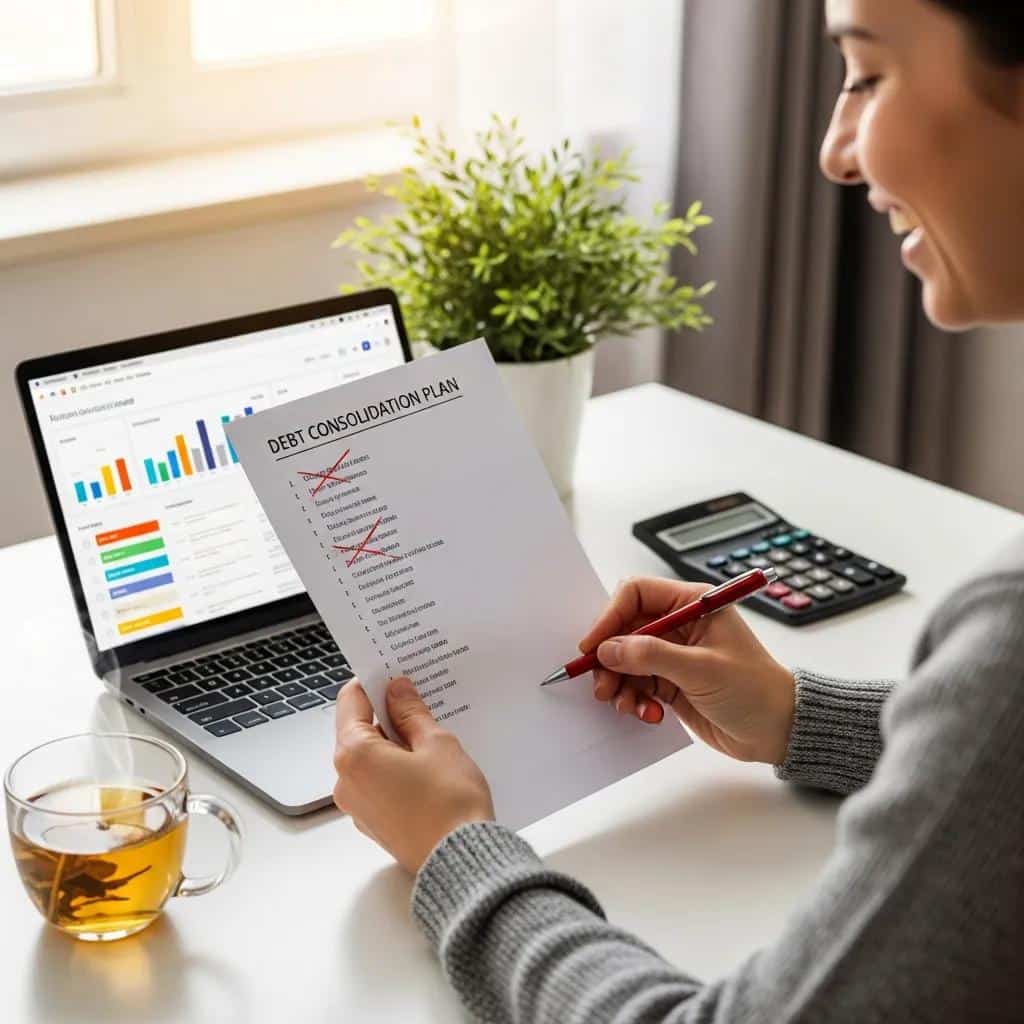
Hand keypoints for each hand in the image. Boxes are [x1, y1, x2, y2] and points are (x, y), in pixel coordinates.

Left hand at [333, 676, 494, 872]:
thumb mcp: (436, 743)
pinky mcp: (374, 823)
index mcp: (354, 755)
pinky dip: (395, 769)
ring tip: (430, 736)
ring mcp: (357, 806)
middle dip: (386, 714)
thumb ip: (411, 712)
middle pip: (358, 730)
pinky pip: (378, 783)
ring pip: (369, 758)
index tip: (393, 673)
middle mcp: (345, 782)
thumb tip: (397, 690)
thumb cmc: (450, 804)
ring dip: (393, 743)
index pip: (351, 701)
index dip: (373, 682)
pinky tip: (427, 766)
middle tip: (419, 700)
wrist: (462, 864)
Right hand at [579, 576, 795, 763]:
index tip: (594, 645)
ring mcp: (674, 654)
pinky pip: (636, 684)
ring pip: (625, 659)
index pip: (637, 594)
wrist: (778, 731)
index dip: (610, 616)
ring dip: (619, 683)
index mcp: (694, 603)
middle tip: (603, 684)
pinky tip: (651, 714)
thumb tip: (609, 649)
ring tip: (626, 704)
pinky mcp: (670, 681)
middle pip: (624, 629)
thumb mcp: (702, 670)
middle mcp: (680, 624)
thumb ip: (652, 656)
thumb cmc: (756, 691)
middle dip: (609, 658)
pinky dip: (634, 699)